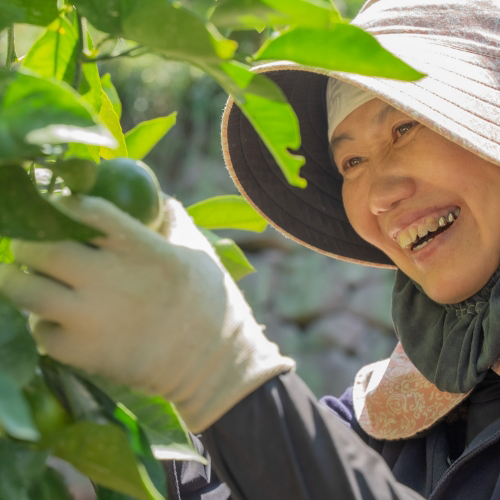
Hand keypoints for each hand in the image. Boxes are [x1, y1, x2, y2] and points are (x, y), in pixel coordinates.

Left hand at [0, 195, 293, 430]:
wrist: (211, 362)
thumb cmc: (208, 301)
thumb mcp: (196, 249)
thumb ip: (171, 218)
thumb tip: (156, 193)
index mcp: (137, 246)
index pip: (82, 210)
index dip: (58, 203)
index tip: (51, 204)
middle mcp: (106, 276)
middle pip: (40, 248)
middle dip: (26, 242)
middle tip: (29, 245)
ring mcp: (90, 316)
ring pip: (25, 289)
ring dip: (14, 279)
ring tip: (18, 276)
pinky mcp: (82, 352)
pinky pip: (40, 330)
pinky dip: (41, 323)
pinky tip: (54, 319)